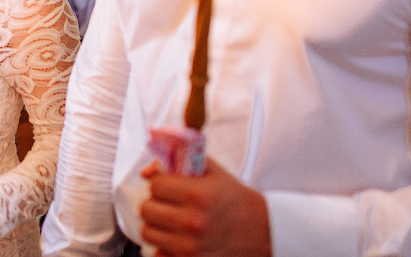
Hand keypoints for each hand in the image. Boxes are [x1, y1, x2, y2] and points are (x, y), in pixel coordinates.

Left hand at [139, 158, 270, 256]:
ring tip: (172, 220)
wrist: (263, 231)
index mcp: (197, 195)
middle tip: (168, 203)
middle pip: (147, 209)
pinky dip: (164, 245)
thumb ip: (179, 162)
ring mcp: (190, 246)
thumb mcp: (213, 172)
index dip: (160, 183)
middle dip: (155, 203)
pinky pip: (158, 252)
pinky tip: (178, 237)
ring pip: (148, 231)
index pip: (155, 185)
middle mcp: (192, 222)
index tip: (168, 185)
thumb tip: (147, 171)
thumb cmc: (236, 201)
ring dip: (157, 224)